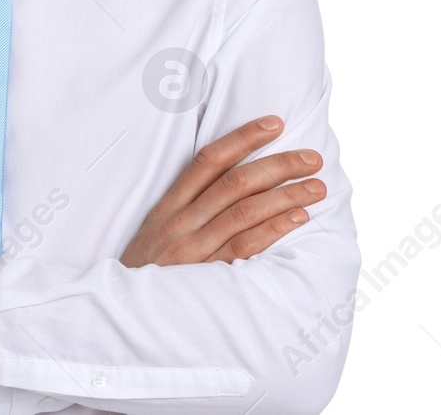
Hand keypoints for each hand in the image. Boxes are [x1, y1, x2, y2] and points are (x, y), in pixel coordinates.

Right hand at [119, 115, 325, 267]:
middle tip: (311, 158)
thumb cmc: (147, 273)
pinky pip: (245, 246)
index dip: (243, 138)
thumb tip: (234, 184)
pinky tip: (298, 218)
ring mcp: (194, 248)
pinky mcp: (206, 275)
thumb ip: (187, 209)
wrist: (123, 315)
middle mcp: (181, 221)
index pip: (209, 160)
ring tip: (317, 187)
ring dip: (286, 195)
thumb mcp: (156, 233)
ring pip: (245, 210)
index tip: (274, 124)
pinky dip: (274, 228)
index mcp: (169, 206)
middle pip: (235, 182)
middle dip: (278, 165)